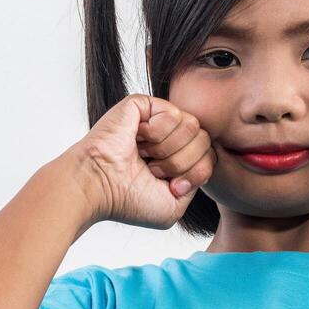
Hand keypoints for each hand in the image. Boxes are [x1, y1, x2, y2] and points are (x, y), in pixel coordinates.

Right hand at [69, 94, 216, 229]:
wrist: (98, 187)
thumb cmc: (128, 199)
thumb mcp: (174, 204)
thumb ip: (198, 181)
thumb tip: (205, 155)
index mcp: (176, 157)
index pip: (210, 155)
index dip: (197, 172)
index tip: (172, 186)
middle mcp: (168, 136)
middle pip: (205, 140)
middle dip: (182, 163)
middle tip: (153, 171)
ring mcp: (157, 118)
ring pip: (192, 125)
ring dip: (168, 150)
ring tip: (144, 156)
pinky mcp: (143, 104)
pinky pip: (173, 113)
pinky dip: (156, 134)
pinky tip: (136, 139)